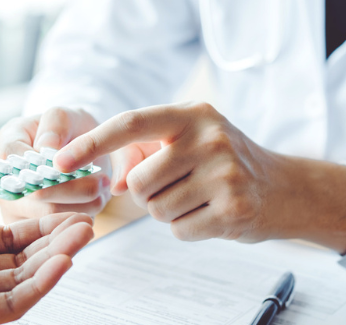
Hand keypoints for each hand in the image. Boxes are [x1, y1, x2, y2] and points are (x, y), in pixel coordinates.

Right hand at [0, 108, 110, 221]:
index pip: (19, 162)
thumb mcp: (65, 115)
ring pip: (51, 216)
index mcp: (8, 147)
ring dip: (82, 204)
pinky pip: (58, 229)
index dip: (48, 167)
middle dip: (73, 189)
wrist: (78, 149)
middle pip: (36, 195)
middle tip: (101, 181)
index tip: (76, 164)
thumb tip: (45, 149)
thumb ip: (55, 125)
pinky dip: (81, 217)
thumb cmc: (69, 129)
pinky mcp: (33, 227)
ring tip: (101, 190)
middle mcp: (5, 181)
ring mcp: (17, 208)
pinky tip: (94, 204)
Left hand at [0, 161, 93, 324]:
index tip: (64, 210)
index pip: (5, 237)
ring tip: (83, 234)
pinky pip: (9, 304)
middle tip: (86, 223)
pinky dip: (39, 285)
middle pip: (20, 260)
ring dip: (55, 259)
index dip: (36, 225)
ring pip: (21, 281)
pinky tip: (62, 261)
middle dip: (54, 242)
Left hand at [53, 102, 345, 251]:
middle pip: (139, 182)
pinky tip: (212, 213)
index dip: (91, 143)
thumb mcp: (191, 141)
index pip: (131, 123)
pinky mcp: (234, 209)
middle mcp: (210, 138)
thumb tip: (111, 182)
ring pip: (156, 210)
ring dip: (168, 211)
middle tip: (177, 187)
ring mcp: (225, 174)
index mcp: (194, 114)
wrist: (286, 188)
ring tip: (199, 197)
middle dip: (147, 194)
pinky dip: (188, 228)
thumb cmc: (227, 161)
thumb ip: (147, 153)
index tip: (59, 161)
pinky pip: (179, 231)